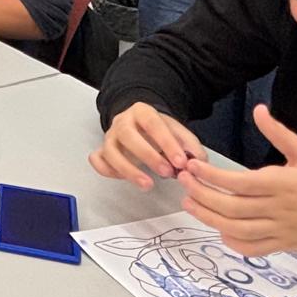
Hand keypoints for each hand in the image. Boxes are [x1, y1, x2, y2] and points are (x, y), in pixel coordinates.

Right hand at [89, 101, 208, 190]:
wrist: (140, 124)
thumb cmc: (158, 130)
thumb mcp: (177, 131)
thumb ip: (189, 145)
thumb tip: (198, 160)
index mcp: (142, 112)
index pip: (153, 125)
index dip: (167, 144)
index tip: (181, 162)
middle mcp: (122, 122)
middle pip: (128, 136)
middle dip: (149, 156)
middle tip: (167, 173)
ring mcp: (109, 136)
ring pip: (110, 151)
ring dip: (129, 170)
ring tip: (148, 184)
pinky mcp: (102, 150)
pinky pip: (97, 160)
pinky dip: (108, 170)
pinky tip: (124, 178)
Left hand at [177, 104, 296, 260]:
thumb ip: (280, 134)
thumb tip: (259, 109)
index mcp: (282, 184)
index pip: (237, 182)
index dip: (210, 175)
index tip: (191, 165)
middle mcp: (278, 209)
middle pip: (230, 207)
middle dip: (201, 194)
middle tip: (183, 182)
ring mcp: (279, 231)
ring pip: (236, 230)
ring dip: (208, 218)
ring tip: (189, 204)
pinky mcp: (282, 247)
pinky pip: (251, 249)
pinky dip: (231, 242)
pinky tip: (219, 228)